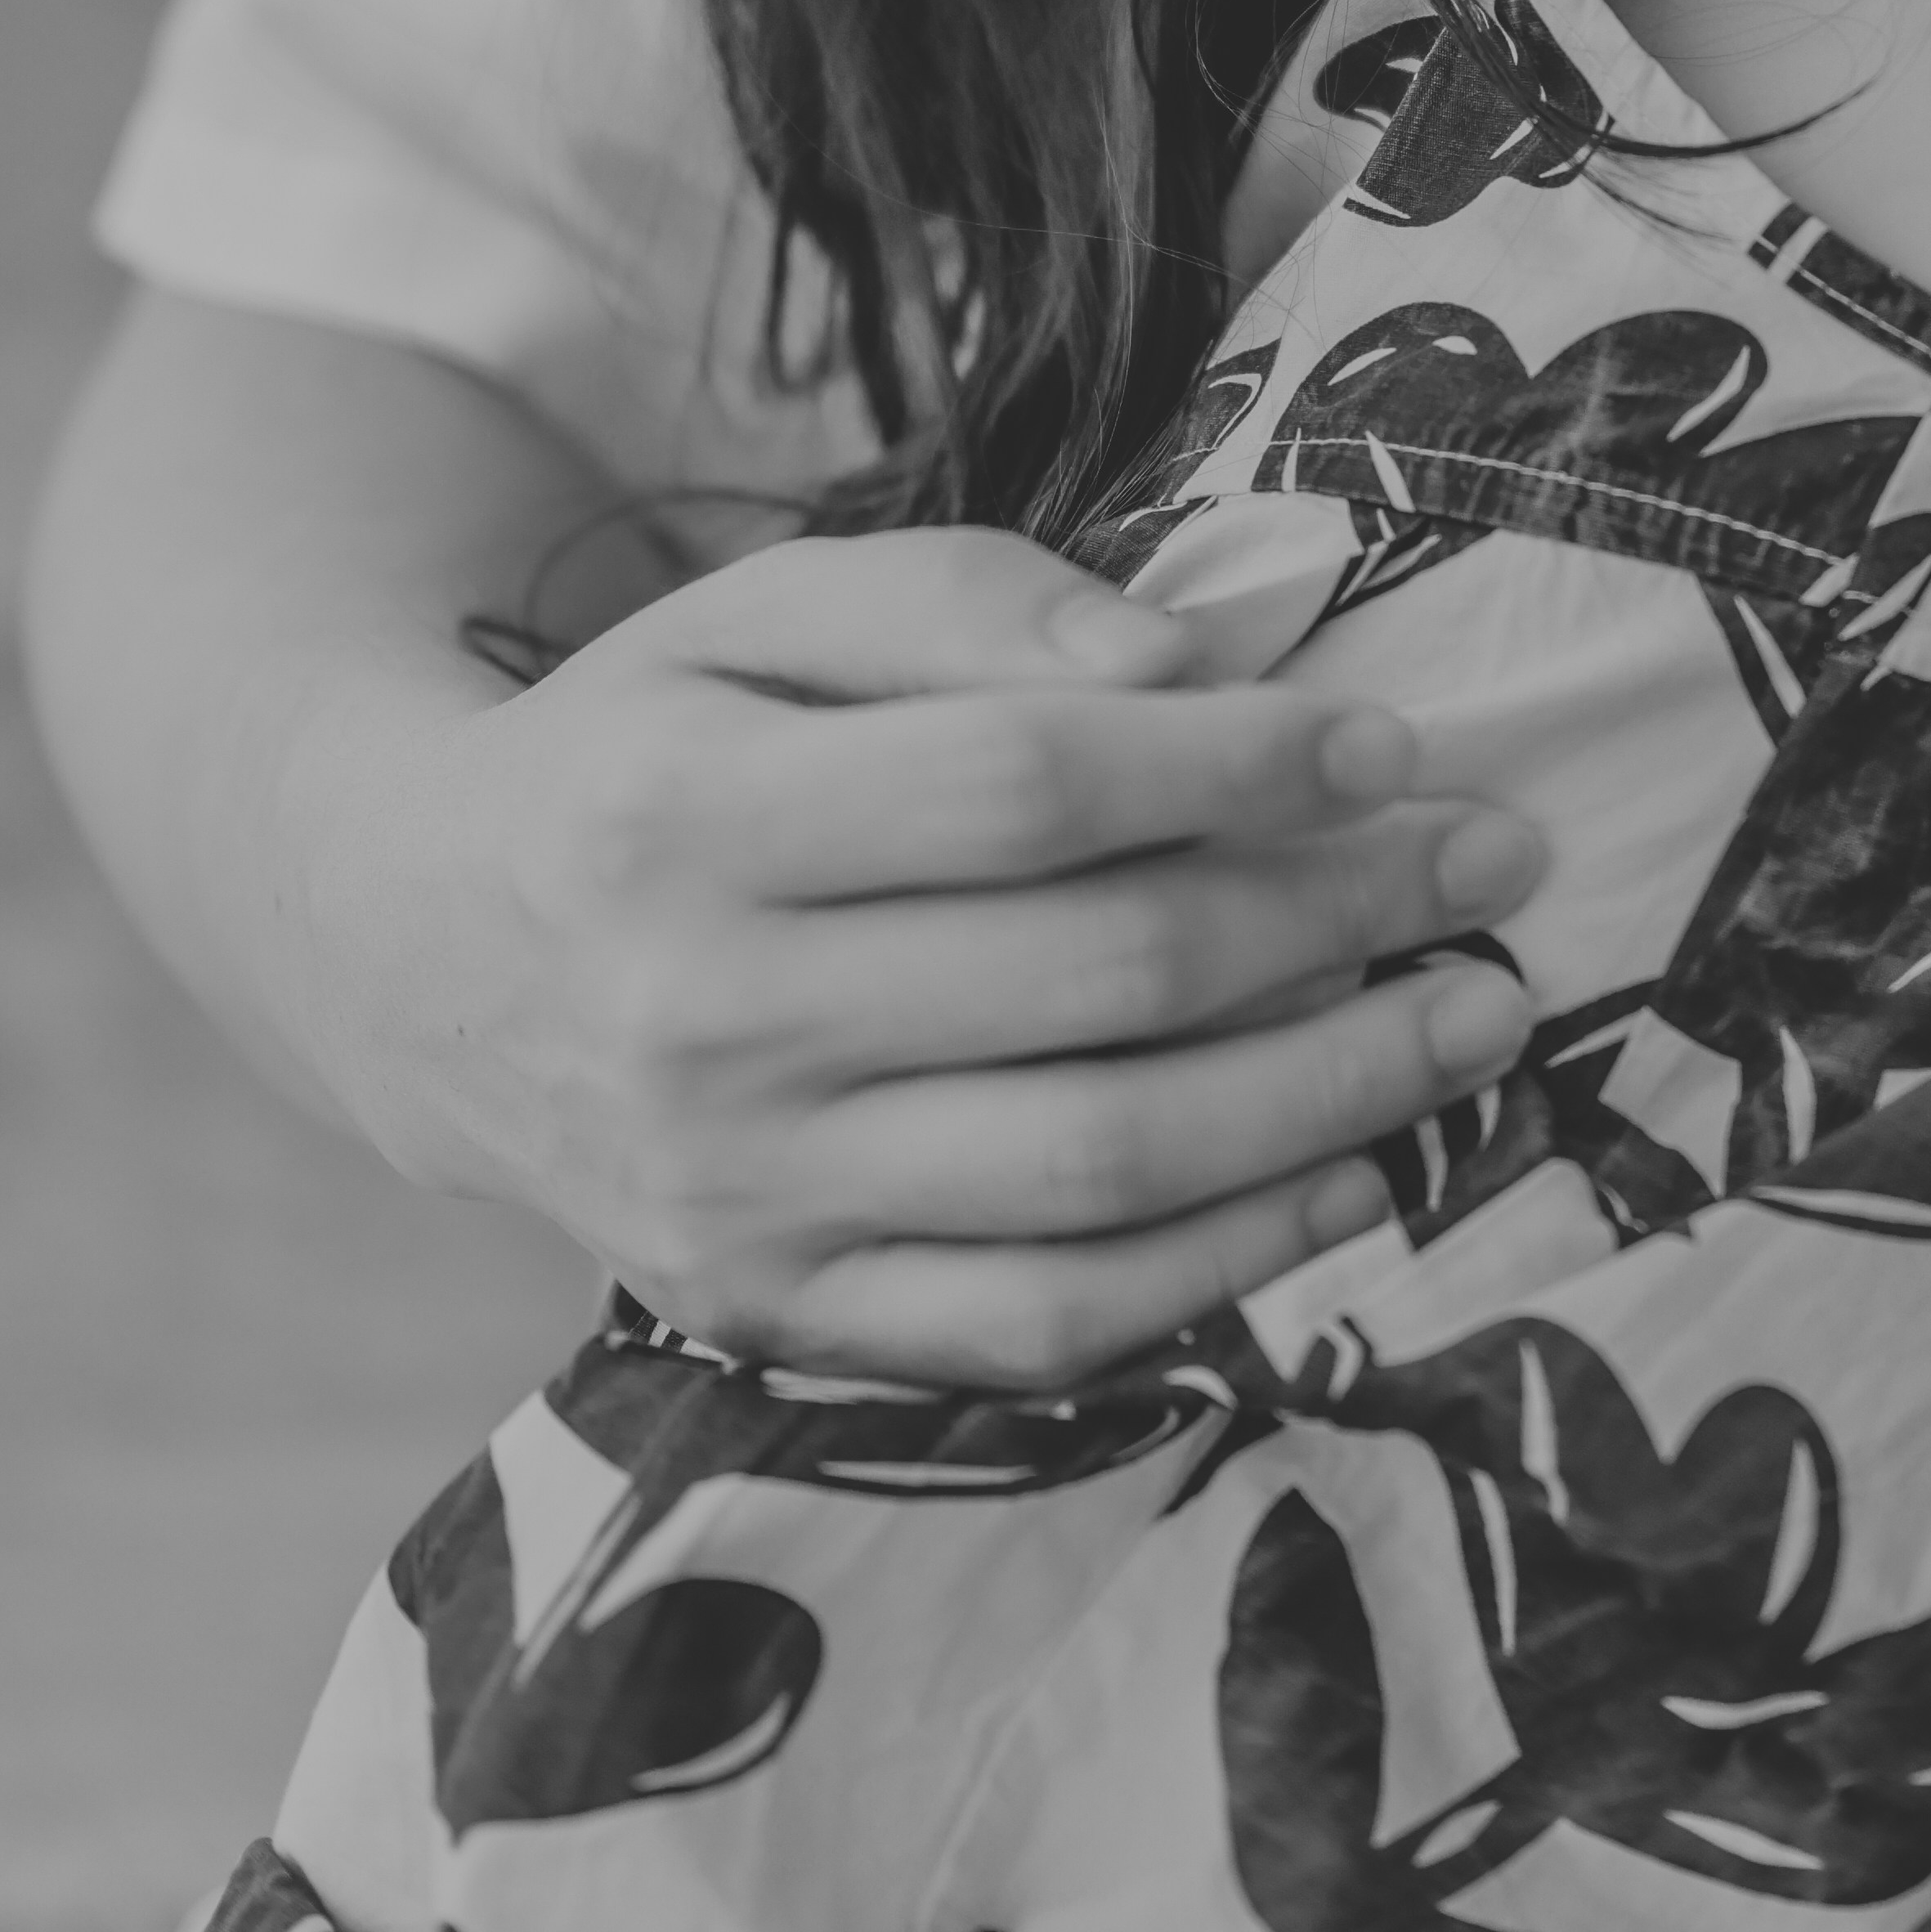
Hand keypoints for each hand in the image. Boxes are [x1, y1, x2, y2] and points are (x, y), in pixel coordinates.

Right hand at [314, 523, 1545, 1380]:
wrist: (434, 959)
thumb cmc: (658, 747)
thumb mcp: (768, 614)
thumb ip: (971, 605)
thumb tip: (1191, 664)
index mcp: (687, 818)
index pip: (1028, 790)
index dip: (1238, 763)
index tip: (1391, 736)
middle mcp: (703, 1026)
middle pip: (1093, 979)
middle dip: (1337, 914)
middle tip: (1496, 858)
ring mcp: (739, 1202)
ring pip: (1096, 1171)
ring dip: (1328, 1096)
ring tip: (1476, 1018)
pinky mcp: (772, 1319)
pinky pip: (1037, 1326)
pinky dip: (1219, 1264)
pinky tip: (1347, 1172)